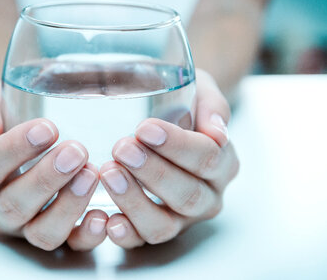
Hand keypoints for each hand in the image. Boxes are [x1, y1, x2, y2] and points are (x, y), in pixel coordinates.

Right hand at [0, 80, 107, 250]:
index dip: (12, 150)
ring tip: (91, 173)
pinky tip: (102, 214)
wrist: (33, 131)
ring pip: (41, 232)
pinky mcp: (59, 235)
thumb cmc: (12, 116)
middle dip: (46, 179)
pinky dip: (87, 235)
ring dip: (68, 205)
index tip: (46, 128)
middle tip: (76, 151)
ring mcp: (27, 227)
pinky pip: (71, 246)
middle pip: (13, 205)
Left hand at [100, 70, 239, 247]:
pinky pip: (142, 240)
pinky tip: (108, 220)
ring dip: (135, 201)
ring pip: (164, 224)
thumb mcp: (201, 91)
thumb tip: (218, 131)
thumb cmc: (182, 105)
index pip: (208, 157)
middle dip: (153, 172)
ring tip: (109, 173)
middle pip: (187, 193)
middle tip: (122, 148)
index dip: (177, 145)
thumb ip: (212, 105)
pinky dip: (126, 234)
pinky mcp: (155, 228)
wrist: (170, 119)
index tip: (145, 128)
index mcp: (223, 162)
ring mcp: (181, 218)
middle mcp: (207, 195)